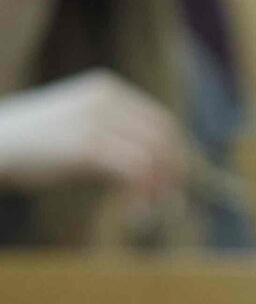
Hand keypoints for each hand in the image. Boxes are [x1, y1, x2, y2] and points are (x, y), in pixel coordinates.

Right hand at [0, 70, 192, 205]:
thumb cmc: (32, 146)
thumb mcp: (80, 127)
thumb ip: (115, 134)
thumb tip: (159, 166)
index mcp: (107, 89)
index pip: (162, 121)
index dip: (176, 157)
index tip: (172, 186)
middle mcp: (106, 98)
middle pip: (165, 138)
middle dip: (173, 174)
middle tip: (168, 205)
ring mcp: (96, 120)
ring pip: (155, 154)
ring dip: (159, 189)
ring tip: (147, 214)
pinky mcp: (85, 145)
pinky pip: (136, 169)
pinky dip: (142, 195)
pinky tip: (132, 214)